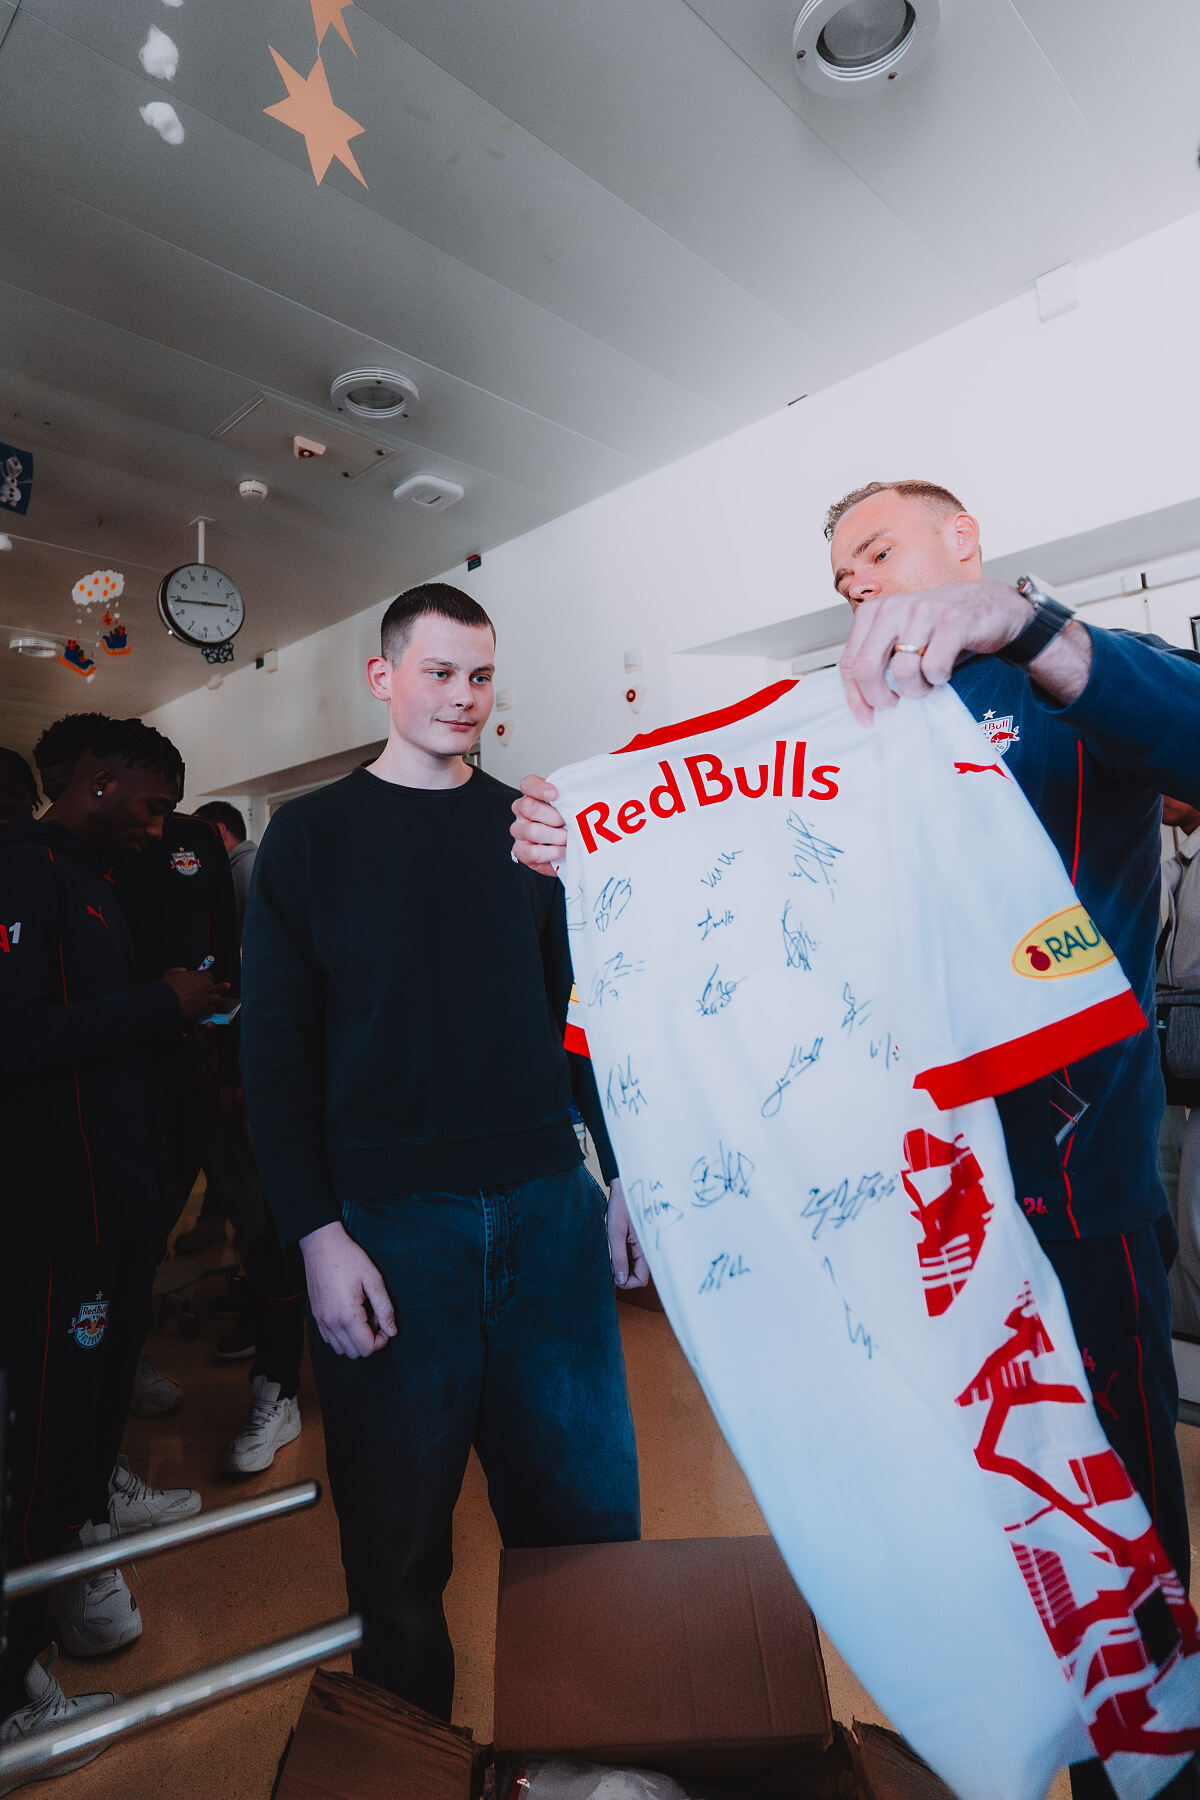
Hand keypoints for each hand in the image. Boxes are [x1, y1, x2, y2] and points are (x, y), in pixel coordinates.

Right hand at [162, 967, 224, 1020]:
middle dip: (208, 991)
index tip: (200, 985)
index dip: (203, 981)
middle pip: (214, 987)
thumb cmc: (168, 988)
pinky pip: (211, 1009)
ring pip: (216, 998)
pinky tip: (199, 1010)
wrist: (167, 1002)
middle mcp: (208, 985)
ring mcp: (210, 997)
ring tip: (200, 1003)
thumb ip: (179, 970)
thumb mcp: (171, 973)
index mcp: (202, 975)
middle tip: (200, 995)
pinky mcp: (208, 1008)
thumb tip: (183, 970)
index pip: (208, 976)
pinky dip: (206, 1010)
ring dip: (209, 1000)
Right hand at [300, 1220, 396, 1358]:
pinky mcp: (316, 1317)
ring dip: (355, 1339)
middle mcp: (331, 1323)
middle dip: (369, 1340)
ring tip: (362, 1315)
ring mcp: (321, 1321)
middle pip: (355, 1353)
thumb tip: (392, 1331)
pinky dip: (342, 1335)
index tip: (384, 1322)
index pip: (367, 1348)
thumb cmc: (349, 1258)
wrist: (321, 1245)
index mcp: (347, 1315)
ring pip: (341, 1349)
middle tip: (375, 1317)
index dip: (382, 1340)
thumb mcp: (373, 1279)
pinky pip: (330, 1339)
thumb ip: (385, 1308)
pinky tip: (350, 1315)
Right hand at [511, 776, 566, 872]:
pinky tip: (563, 850)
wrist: (563, 852)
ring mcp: (519, 831)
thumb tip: (585, 794)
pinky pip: (534, 852)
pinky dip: (553, 852)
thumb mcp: (571, 808)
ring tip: (569, 838)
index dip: (540, 788)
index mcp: (531, 795)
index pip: (528, 785)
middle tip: (568, 823)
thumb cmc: (566, 826)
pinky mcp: (521, 851)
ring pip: (533, 831)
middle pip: (529, 807)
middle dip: (554, 817)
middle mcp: (521, 811)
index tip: (556, 794)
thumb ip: (572, 798)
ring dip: (557, 837)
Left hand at [606, 1178, 648, 1289]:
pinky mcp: (642, 1240)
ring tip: (612, 1251)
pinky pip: (636, 1257)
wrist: (627, 1184)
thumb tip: (620, 1280)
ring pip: (637, 1267)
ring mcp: (646, 1245)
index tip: (611, 1272)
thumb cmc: (622, 1204)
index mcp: (646, 1248)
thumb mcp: (616, 1231)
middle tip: (609, 1262)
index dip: (626, 1282)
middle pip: (639, 1276)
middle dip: (624, 1274)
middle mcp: (649, 1249)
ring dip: (624, 1265)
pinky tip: (617, 1245)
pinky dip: (626, 1257)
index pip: (641, 1280)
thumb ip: (618, 1257)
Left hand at [839, 581, 1032, 725]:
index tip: (867, 716)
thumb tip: (863, 701)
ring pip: (901, 671)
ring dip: (916, 689)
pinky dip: (939, 679)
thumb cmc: (944, 626)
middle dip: (879, 697)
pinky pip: (934, 667)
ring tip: (928, 682)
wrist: (994, 605)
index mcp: (875, 612)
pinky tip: (945, 670)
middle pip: (866, 668)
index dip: (855, 697)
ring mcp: (923, 612)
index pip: (849, 662)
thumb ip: (880, 658)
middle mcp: (894, 608)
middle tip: (897, 704)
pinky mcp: (952, 621)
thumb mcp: (903, 634)